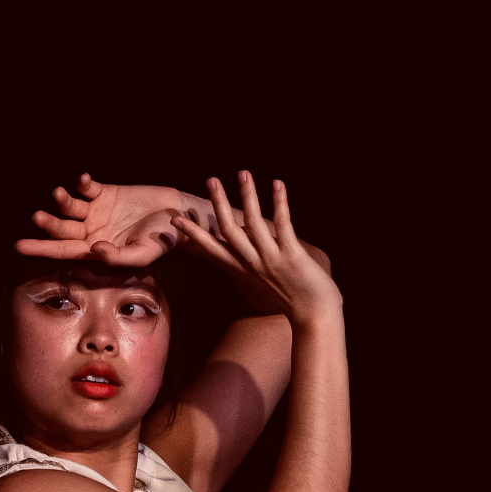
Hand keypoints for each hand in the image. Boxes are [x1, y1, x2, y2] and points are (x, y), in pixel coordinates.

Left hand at [15, 174, 215, 266]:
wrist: (178, 215)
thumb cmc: (162, 240)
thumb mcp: (143, 253)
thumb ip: (118, 257)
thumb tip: (95, 251)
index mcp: (96, 250)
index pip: (63, 252)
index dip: (41, 249)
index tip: (18, 246)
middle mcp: (91, 231)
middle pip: (61, 229)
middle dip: (48, 224)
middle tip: (37, 217)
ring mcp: (96, 211)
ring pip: (70, 207)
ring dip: (62, 200)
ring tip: (60, 195)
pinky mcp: (105, 192)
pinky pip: (86, 187)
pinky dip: (81, 183)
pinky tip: (83, 181)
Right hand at [172, 173, 342, 323]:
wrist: (314, 318)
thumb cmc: (290, 303)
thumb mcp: (259, 289)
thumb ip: (248, 272)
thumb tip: (238, 263)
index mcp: (243, 270)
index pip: (212, 249)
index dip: (194, 234)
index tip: (176, 219)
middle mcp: (252, 263)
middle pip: (228, 229)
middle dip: (219, 203)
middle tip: (211, 179)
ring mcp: (271, 259)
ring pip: (253, 223)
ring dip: (248, 195)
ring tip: (243, 173)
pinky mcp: (292, 256)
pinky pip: (283, 225)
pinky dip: (280, 203)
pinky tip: (277, 184)